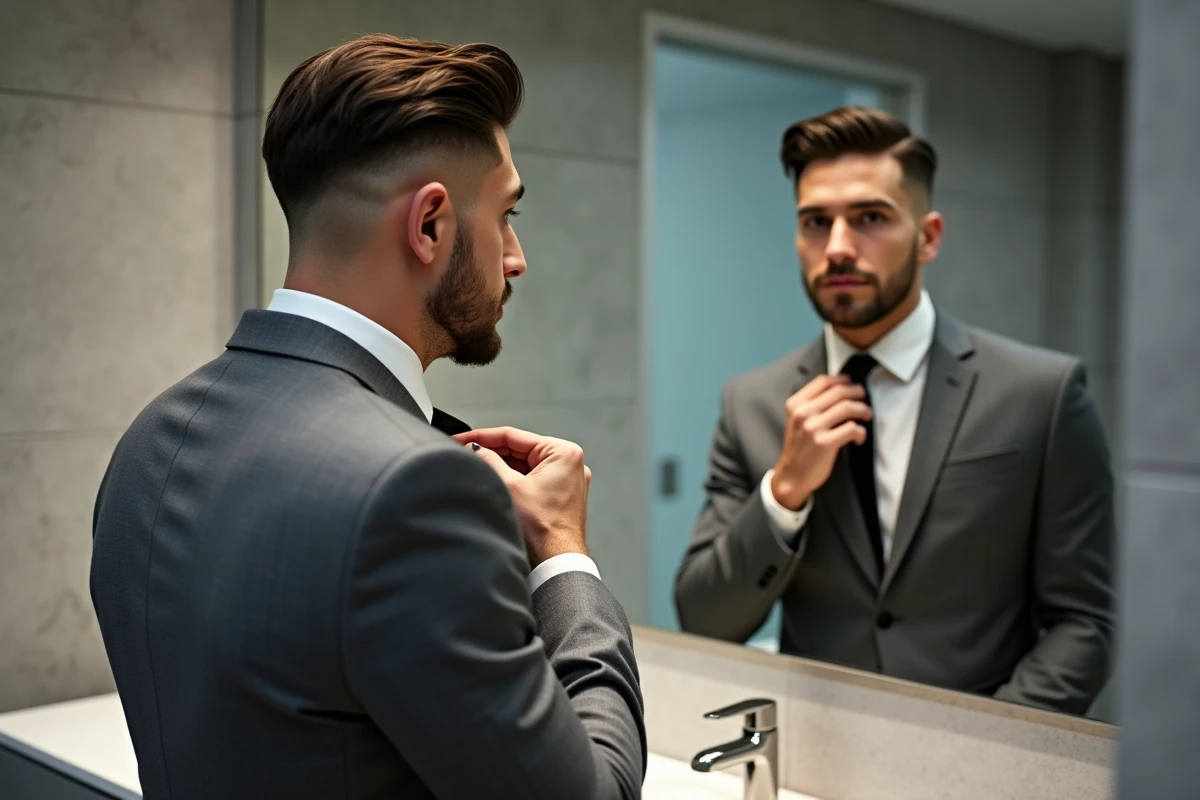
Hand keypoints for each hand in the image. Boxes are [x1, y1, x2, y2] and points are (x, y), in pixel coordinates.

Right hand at [452, 427, 590, 566]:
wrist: (556, 563)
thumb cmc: (543, 530)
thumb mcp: (508, 486)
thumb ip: (488, 460)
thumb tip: (474, 449)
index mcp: (563, 453)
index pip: (514, 436)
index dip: (482, 436)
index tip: (460, 438)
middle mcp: (569, 464)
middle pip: (518, 450)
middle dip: (491, 453)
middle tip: (464, 455)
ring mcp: (566, 480)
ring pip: (523, 465)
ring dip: (500, 467)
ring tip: (478, 471)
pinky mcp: (560, 495)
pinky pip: (531, 479)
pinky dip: (513, 480)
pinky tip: (495, 484)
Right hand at [770, 374, 871, 509]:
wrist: (791, 476)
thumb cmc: (798, 448)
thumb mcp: (797, 421)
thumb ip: (812, 405)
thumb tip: (840, 391)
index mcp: (795, 404)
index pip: (823, 381)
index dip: (842, 379)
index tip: (851, 383)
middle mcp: (802, 413)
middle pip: (838, 391)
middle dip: (857, 392)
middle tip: (864, 397)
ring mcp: (813, 428)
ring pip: (847, 407)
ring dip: (863, 409)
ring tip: (867, 414)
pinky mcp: (824, 443)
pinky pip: (852, 429)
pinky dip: (861, 432)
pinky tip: (859, 438)